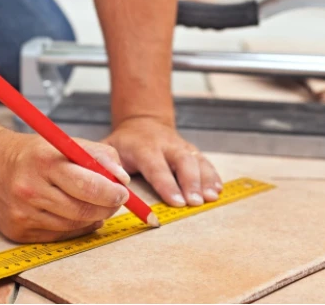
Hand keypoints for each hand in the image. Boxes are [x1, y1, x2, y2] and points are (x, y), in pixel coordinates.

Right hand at [0, 130, 130, 242]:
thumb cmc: (30, 153)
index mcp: (44, 162)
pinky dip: (74, 227)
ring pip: (74, 225)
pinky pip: (59, 235)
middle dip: (107, 207)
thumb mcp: (65, 143)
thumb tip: (122, 179)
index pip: (88, 185)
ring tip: (94, 204)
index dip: (112, 192)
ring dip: (92, 217)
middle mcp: (30, 189)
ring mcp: (23, 213)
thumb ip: (99, 155)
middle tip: (115, 200)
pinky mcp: (19, 231)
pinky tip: (75, 214)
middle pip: (83, 210)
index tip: (123, 192)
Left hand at [102, 117, 221, 206]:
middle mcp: (166, 145)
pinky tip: (217, 190)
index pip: (156, 166)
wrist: (143, 123)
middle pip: (183, 161)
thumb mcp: (109, 148)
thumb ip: (107, 165)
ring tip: (210, 197)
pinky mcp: (191, 151)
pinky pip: (205, 162)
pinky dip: (213, 176)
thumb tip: (110, 184)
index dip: (167, 184)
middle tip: (195, 202)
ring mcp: (181, 147)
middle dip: (191, 182)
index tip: (176, 201)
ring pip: (197, 161)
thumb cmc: (125, 143)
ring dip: (206, 180)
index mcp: (144, 147)